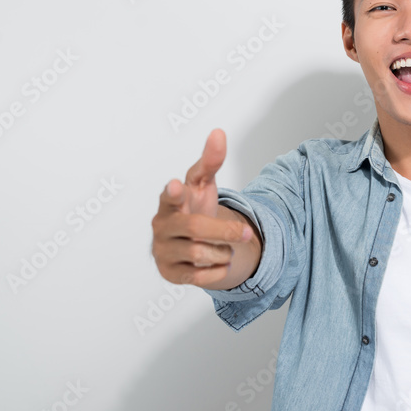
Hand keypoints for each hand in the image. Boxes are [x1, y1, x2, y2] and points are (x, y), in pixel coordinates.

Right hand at [151, 128, 259, 288]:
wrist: (192, 240)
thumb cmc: (195, 206)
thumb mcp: (204, 184)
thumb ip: (210, 161)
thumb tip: (219, 133)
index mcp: (170, 202)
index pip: (170, 196)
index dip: (174, 192)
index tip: (176, 185)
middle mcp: (162, 226)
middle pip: (196, 228)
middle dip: (226, 230)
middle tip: (247, 233)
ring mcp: (163, 250)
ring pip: (200, 253)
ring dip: (222, 251)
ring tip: (223, 248)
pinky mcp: (169, 273)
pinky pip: (200, 277)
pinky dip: (218, 270)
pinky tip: (219, 263)